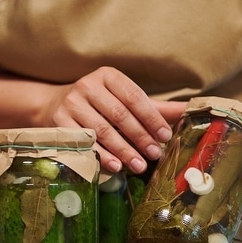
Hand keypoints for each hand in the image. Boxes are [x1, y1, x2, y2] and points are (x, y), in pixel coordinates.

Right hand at [41, 67, 185, 173]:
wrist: (53, 105)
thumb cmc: (98, 104)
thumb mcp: (123, 100)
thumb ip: (154, 107)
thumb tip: (188, 110)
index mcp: (108, 76)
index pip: (134, 97)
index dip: (151, 117)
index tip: (165, 136)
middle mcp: (87, 85)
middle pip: (119, 115)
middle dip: (140, 137)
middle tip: (155, 154)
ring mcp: (71, 103)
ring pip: (102, 130)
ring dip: (124, 150)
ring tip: (139, 165)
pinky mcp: (58, 122)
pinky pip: (85, 142)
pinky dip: (102, 156)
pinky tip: (116, 166)